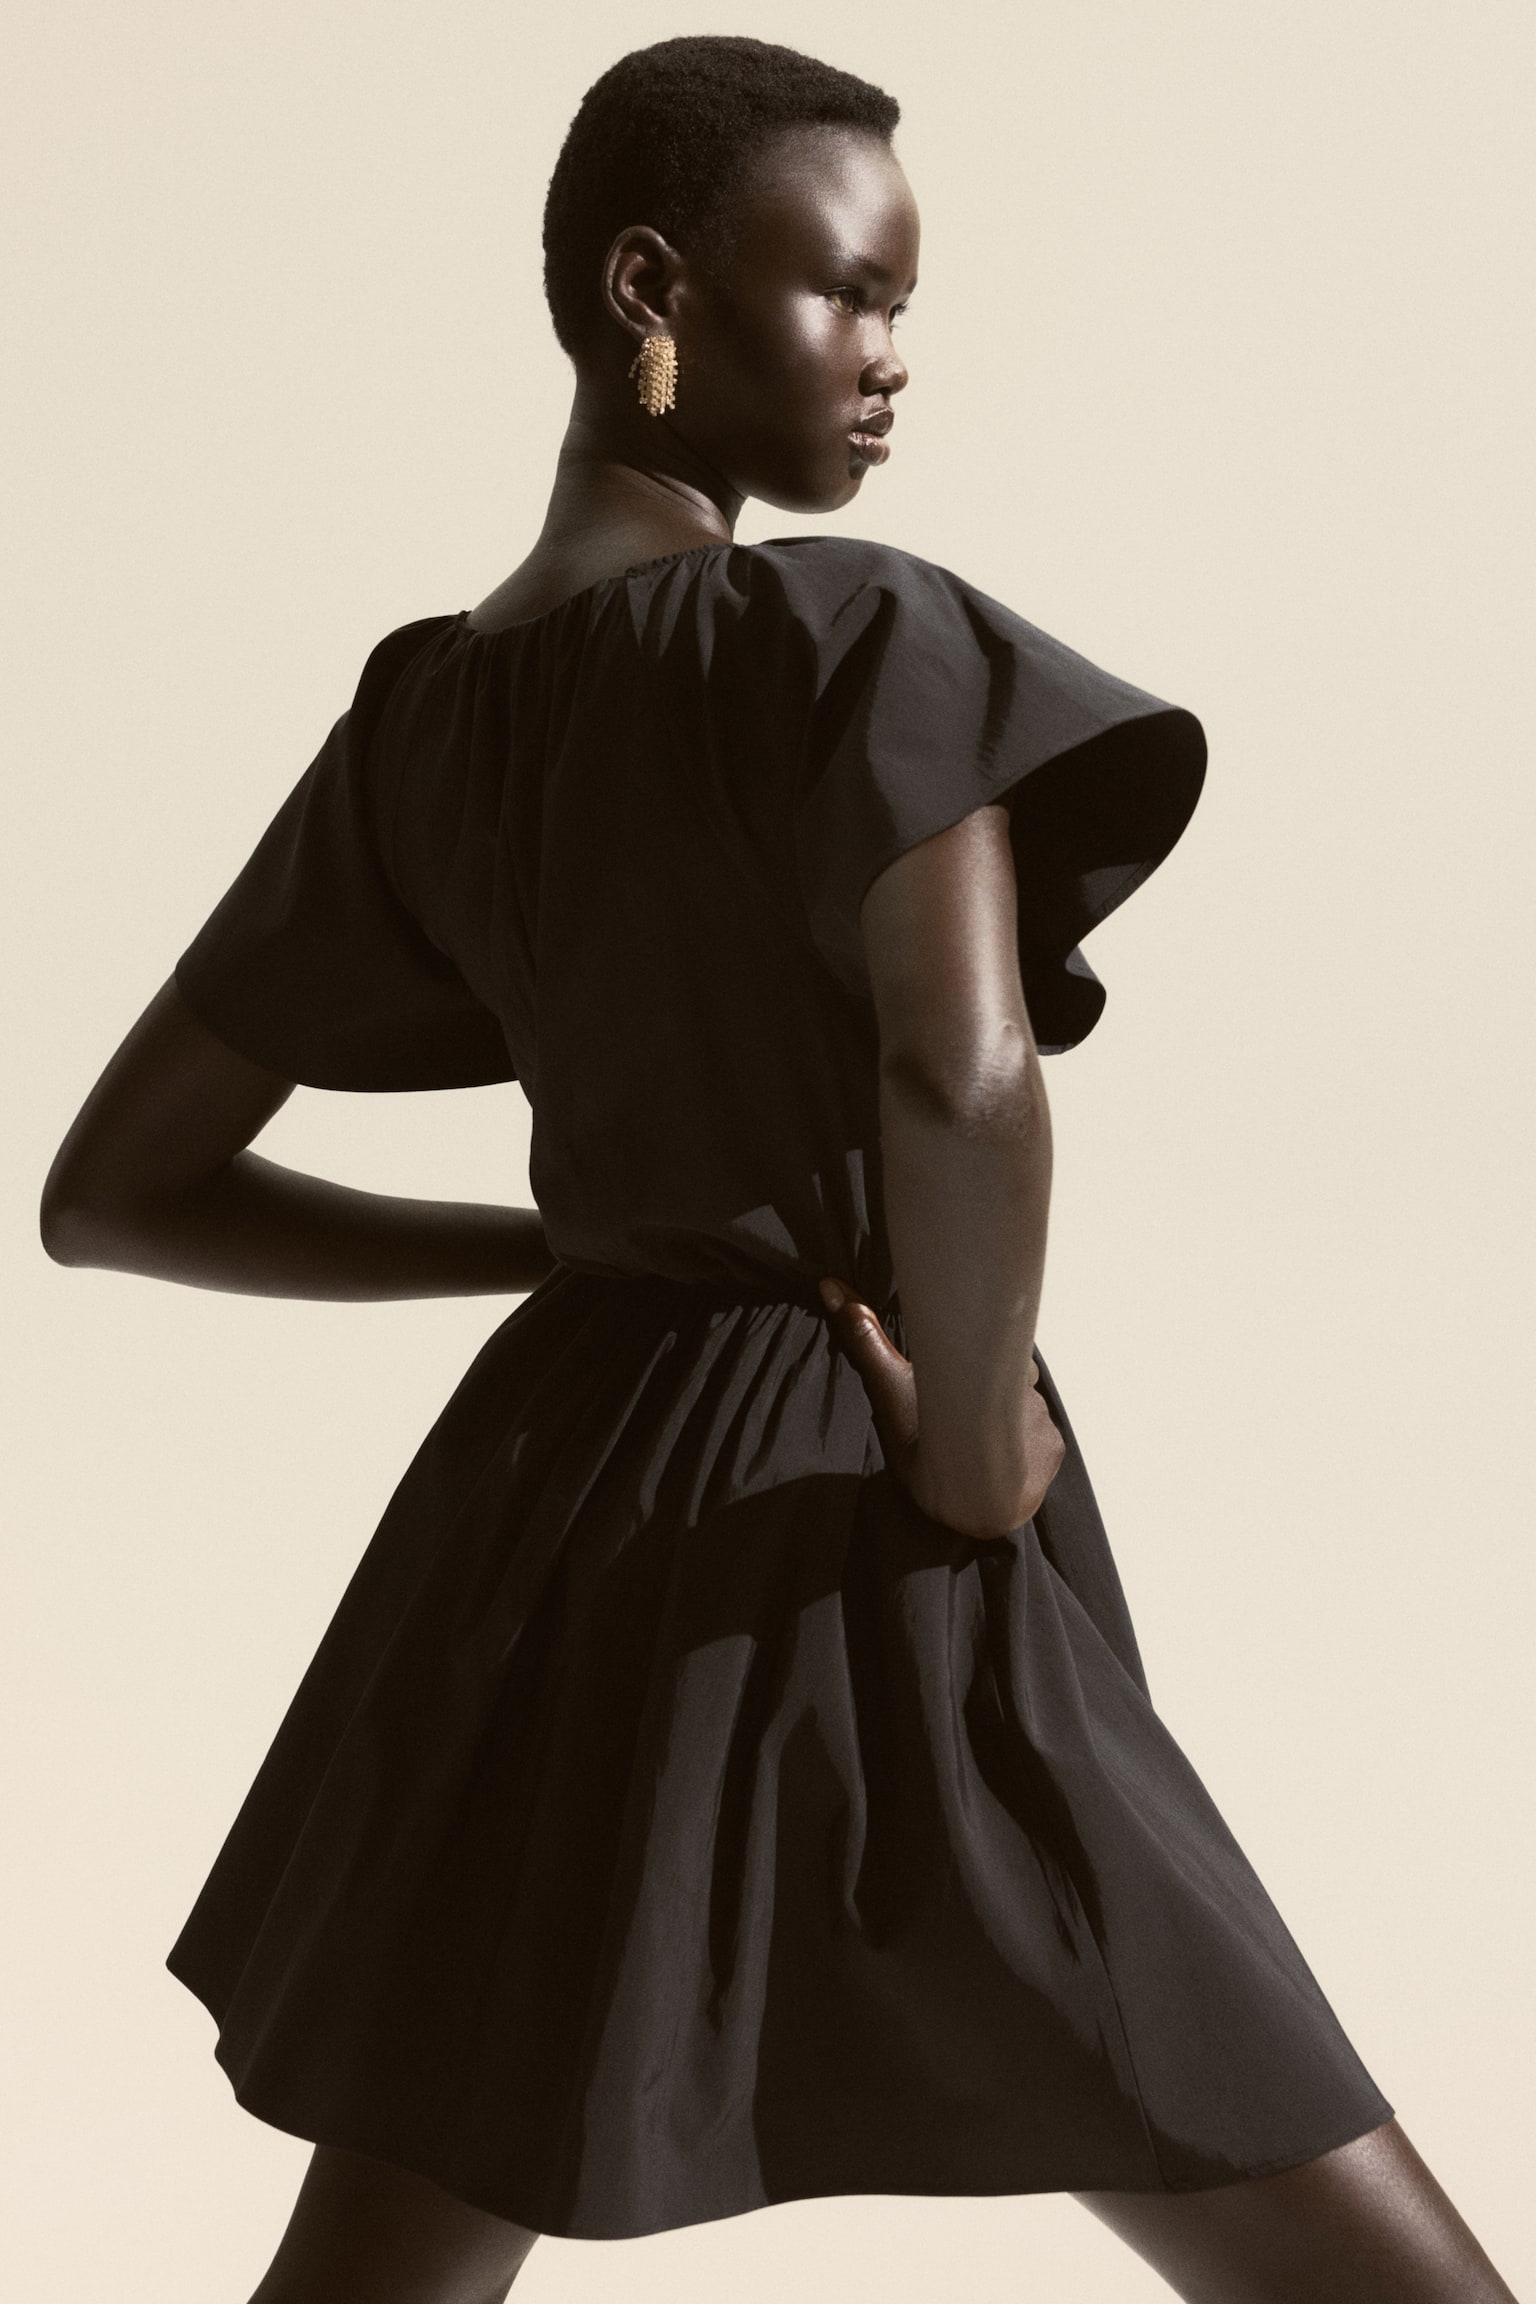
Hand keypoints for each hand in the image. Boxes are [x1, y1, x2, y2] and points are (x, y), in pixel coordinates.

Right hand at [817, 1276, 1062, 1539]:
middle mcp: (1021, 1386)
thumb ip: (864, 1341)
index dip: (979, 1368)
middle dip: (992, 1400)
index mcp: (986, 1368)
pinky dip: (1028, 1453)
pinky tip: (1003, 1466)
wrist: (969, 1501)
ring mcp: (1044, 1418)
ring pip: (1029, 1413)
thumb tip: (829, 1285)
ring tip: (982, 1448)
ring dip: (1012, 1427)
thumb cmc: (929, 1445)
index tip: (961, 1387)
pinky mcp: (1056, 1450)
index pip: (994, 1353)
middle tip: (964, 1423)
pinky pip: (1045, 1446)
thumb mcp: (890, 1390)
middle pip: (1011, 1384)